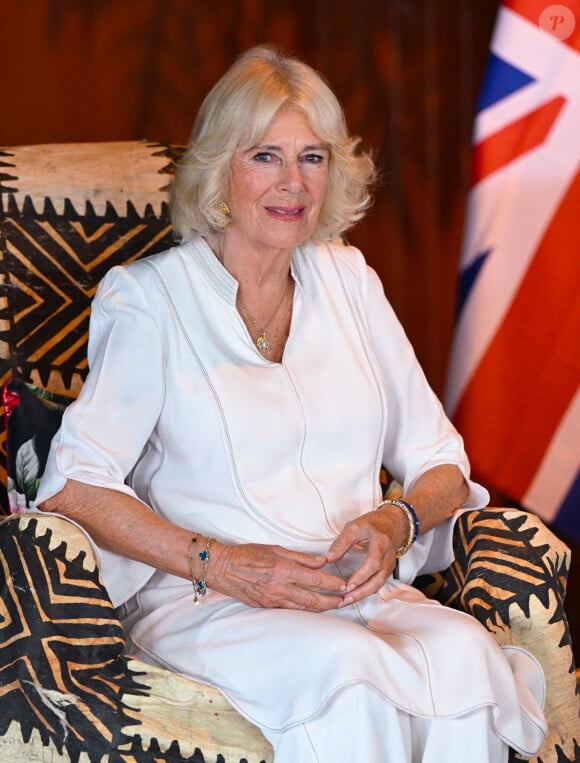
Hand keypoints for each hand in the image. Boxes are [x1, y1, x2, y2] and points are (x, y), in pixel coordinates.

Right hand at [210, 542, 347, 610]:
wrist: (222, 568)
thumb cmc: (248, 554)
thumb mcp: (276, 549)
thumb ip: (301, 557)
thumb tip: (322, 561)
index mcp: (283, 569)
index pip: (315, 578)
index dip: (332, 583)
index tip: (343, 584)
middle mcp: (279, 587)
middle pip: (313, 598)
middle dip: (332, 600)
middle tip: (345, 600)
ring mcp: (272, 599)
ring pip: (303, 608)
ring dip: (321, 608)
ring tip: (334, 605)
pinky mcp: (266, 606)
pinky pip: (290, 610)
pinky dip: (304, 610)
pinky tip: (313, 609)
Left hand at [324, 505, 407, 606]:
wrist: (394, 522)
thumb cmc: (374, 523)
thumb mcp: (355, 526)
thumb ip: (341, 543)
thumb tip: (329, 558)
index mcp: (381, 542)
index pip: (373, 563)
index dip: (361, 576)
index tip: (348, 584)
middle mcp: (388, 556)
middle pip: (378, 579)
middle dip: (362, 592)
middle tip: (346, 599)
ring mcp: (390, 564)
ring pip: (379, 584)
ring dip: (364, 594)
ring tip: (348, 600)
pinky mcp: (388, 569)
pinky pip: (379, 583)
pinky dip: (367, 591)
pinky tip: (356, 595)